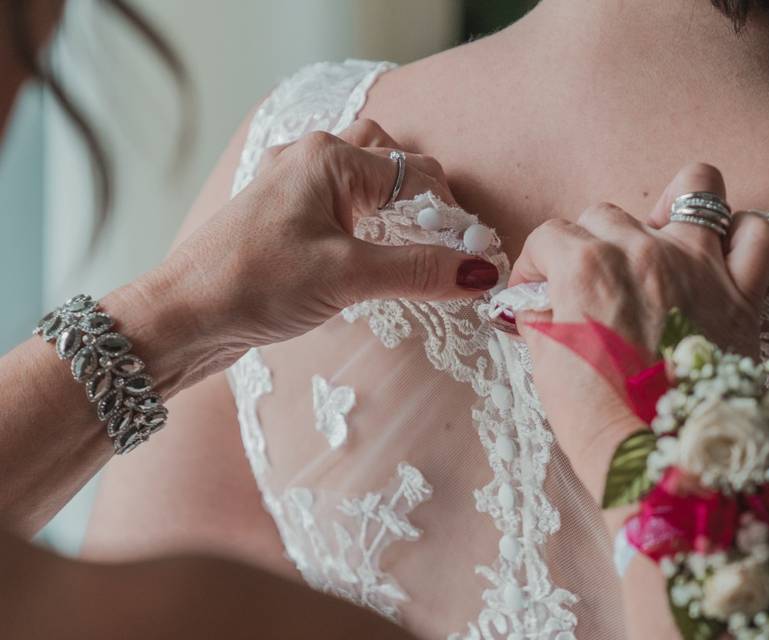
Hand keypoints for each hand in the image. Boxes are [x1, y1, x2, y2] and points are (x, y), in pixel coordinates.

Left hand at [129, 120, 498, 387]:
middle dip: (423, 198)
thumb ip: (418, 270)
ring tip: (414, 244)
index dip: (451, 214)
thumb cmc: (254, 285)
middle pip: (390, 161)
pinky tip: (369, 251)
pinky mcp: (281, 217)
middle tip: (445, 242)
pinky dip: (365, 221)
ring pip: (362, 181)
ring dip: (393, 206)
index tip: (475, 255)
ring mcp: (292, 186)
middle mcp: (310, 159)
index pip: (416, 174)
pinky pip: (338, 203)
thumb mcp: (347, 277)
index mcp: (329, 160)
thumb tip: (481, 272)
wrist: (180, 318)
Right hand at [509, 163, 768, 498]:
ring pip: (695, 188)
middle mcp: (644, 251)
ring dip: (671, 207)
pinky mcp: (743, 293)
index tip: (535, 291)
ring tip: (661, 238)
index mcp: (587, 266)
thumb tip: (538, 303)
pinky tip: (721, 252)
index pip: (549, 236)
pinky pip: (758, 235)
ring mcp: (699, 266)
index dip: (535, 264)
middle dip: (587, 244)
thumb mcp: (546, 364)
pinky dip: (741, 235)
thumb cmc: (598, 419)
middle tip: (588, 286)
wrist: (661, 464)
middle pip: (605, 213)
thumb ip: (540, 317)